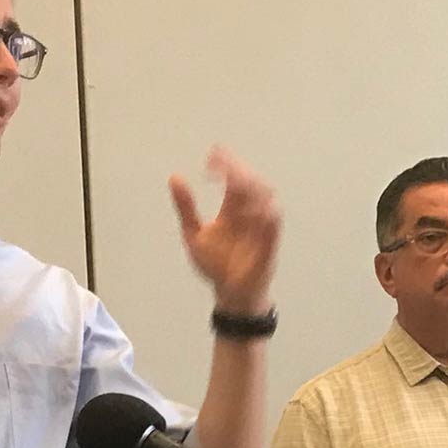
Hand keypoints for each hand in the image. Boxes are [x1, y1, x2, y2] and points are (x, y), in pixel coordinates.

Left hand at [170, 146, 280, 314]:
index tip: (214, 153)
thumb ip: (186, 207)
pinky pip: (272, 226)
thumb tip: (175, 177)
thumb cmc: (216, 265)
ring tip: (233, 181)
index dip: (226, 164)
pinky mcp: (268, 246)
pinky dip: (265, 214)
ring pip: (266, 198)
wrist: (229, 294)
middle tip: (221, 164)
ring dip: (252, 187)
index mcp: (232, 210)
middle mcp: (249, 214)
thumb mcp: (193, 233)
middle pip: (252, 183)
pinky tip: (251, 208)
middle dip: (239, 170)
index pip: (234, 179)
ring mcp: (260, 229)